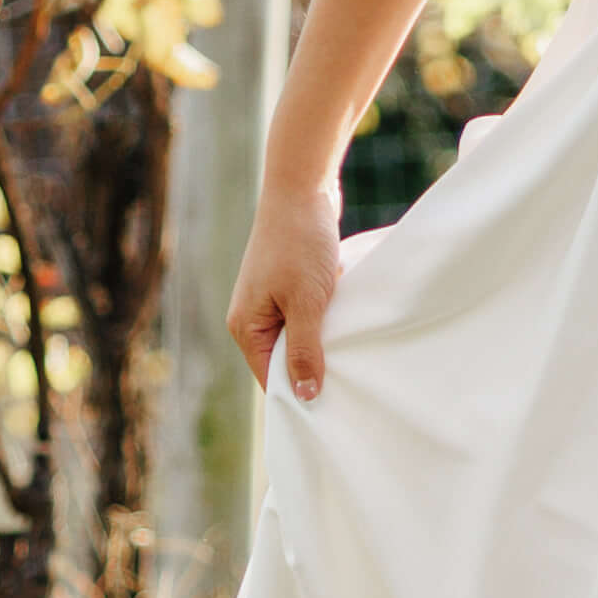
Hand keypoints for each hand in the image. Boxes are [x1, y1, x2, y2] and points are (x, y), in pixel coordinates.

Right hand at [226, 190, 347, 402]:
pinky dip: (324, 321)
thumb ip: (305, 350)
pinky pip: (306, 317)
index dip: (299, 395)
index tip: (332, 409)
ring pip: (298, 338)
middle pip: (283, 361)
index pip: (271, 379)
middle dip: (313, 370)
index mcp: (245, 326)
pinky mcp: (287, 285)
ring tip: (352, 355)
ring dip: (322, 343)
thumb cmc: (300, 243)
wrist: (301, 187)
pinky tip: (347, 323)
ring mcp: (268, 300)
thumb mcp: (307, 302)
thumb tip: (304, 395)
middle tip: (350, 385)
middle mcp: (251, 317)